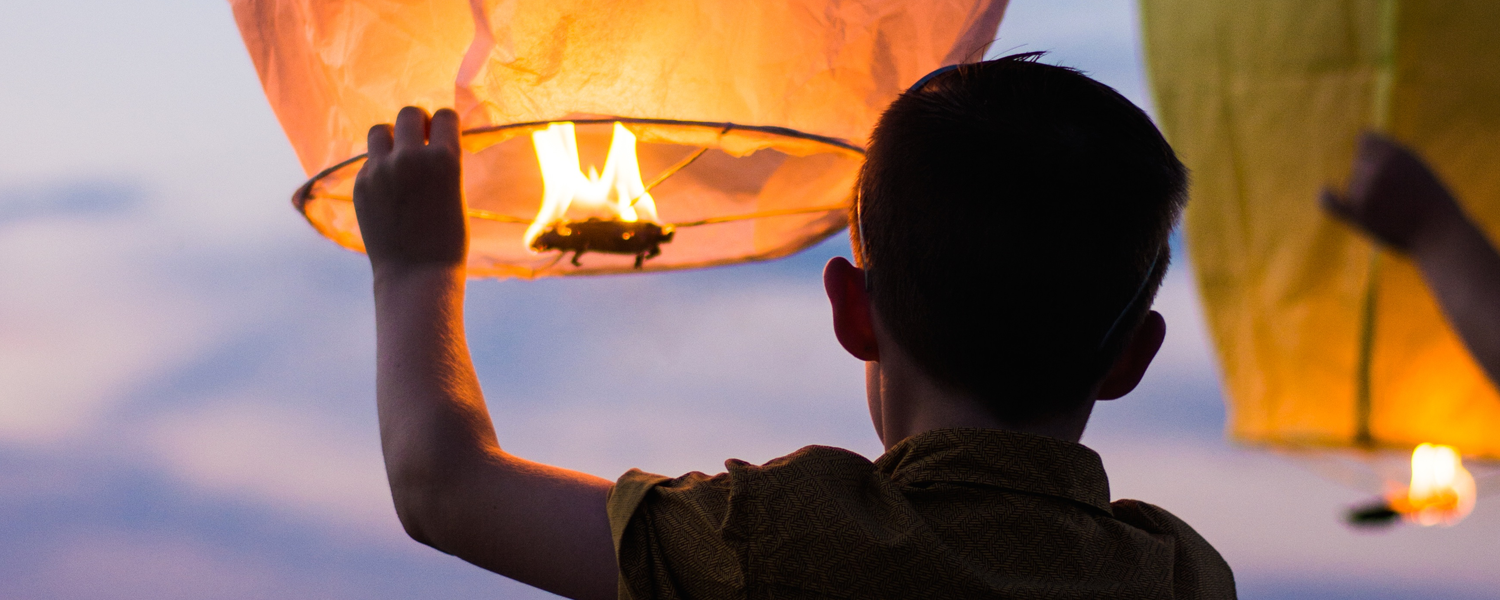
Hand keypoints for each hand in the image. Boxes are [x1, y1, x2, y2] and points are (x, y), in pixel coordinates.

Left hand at [353, 106, 466, 273]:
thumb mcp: (454, 192)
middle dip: (417, 123)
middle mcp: (411, 157)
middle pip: (408, 114)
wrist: (417, 274)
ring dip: (391, 138)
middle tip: (420, 141)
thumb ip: (440, 162)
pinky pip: (369, 161)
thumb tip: (427, 137)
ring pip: (380, 130)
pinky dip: (379, 168)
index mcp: (445, 159)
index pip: (444, 115)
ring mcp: (381, 170)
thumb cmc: (447, 238)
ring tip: (398, 158)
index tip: (442, 135)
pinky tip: (388, 191)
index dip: (444, 124)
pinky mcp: (361, 184)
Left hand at [1321, 131, 1462, 252]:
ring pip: (1353, 185)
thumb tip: (1362, 145)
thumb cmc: (1435, 203)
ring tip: (1392, 210)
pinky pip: (1330, 202)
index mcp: (1396, 152)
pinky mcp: (1358, 213)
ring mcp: (1365, 189)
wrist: (1441, 235)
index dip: (1369, 151)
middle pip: (1358, 163)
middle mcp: (1378, 167)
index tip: (1375, 160)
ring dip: (1365, 195)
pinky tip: (1326, 192)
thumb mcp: (1419, 169)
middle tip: (1395, 195)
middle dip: (1369, 175)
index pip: (1365, 140)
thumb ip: (1393, 158)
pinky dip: (1327, 198)